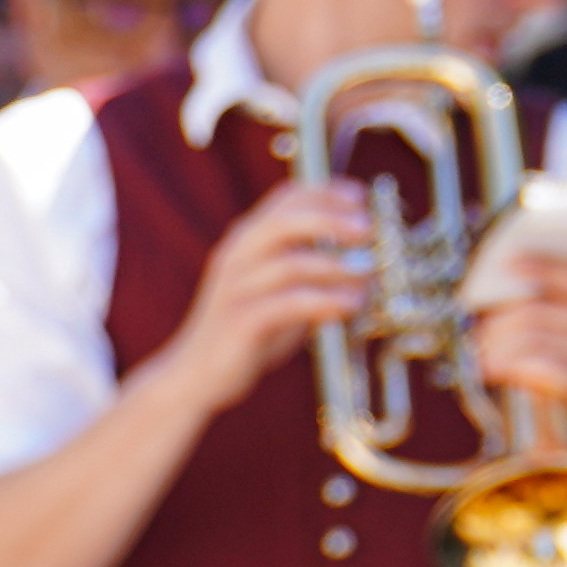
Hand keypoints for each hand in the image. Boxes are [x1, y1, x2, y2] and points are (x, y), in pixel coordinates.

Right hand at [150, 181, 375, 410]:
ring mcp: (236, 288)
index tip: (360, 195)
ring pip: (288, 264)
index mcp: (247, 241)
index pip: (284, 200)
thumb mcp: (286, 294)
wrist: (197, 374)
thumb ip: (317, 275)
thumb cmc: (250, 331)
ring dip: (335, 266)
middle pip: (283, 221)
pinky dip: (324, 301)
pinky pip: (287, 305)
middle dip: (330, 219)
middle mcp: (238, 257)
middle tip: (367, 228)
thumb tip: (369, 265)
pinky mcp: (240, 322)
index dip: (325, 192)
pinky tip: (350, 305)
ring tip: (369, 272)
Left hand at [465, 254, 566, 412]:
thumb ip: (559, 305)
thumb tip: (509, 281)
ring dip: (496, 344)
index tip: (511, 264)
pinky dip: (505, 365)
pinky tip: (489, 371)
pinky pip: (535, 363)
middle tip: (477, 334)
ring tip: (480, 354)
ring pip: (530, 334)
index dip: (541, 266)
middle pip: (536, 308)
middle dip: (498, 321)